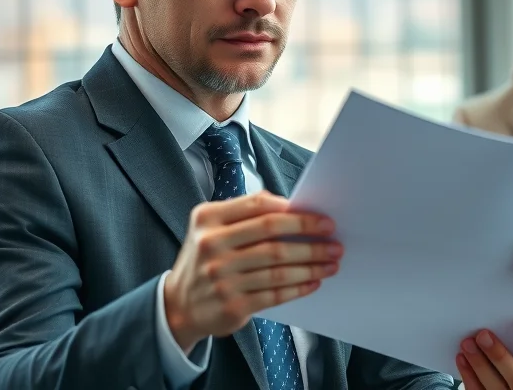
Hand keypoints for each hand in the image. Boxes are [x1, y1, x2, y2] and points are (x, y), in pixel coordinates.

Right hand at [163, 191, 341, 349]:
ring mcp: (221, 277)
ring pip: (278, 267)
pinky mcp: (232, 304)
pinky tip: (314, 282)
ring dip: (311, 264)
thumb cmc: (205, 259)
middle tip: (334, 240)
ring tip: (331, 262)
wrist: (179, 305)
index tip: (322, 218)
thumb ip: (245, 214)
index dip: (295, 212)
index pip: (259, 207)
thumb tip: (292, 209)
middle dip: (309, 236)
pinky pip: (275, 293)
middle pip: (272, 236)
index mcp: (208, 219)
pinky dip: (299, 287)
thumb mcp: (211, 227)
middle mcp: (212, 245)